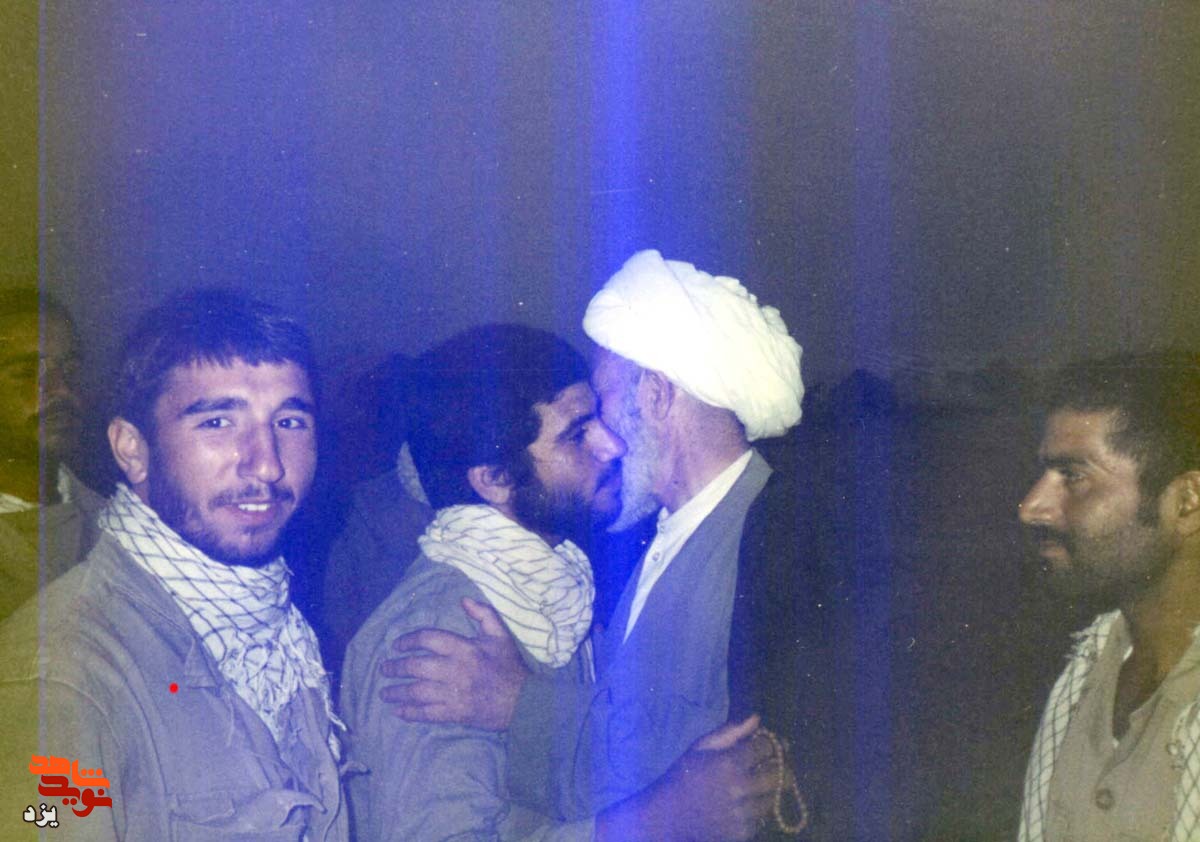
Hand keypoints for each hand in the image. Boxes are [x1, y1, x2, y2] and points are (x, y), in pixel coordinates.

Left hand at [379, 598, 530, 730]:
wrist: (523, 701)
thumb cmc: (510, 666)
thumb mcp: (500, 634)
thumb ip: (483, 614)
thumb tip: (464, 600)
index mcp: (464, 648)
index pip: (428, 639)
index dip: (409, 640)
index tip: (397, 645)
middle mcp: (454, 669)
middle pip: (416, 667)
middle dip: (396, 667)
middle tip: (384, 668)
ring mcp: (453, 693)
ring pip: (417, 692)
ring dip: (398, 692)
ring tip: (385, 692)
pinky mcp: (455, 713)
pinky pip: (427, 713)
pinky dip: (411, 713)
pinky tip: (399, 711)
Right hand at [597, 715, 778, 841]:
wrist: (667, 816)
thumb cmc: (683, 775)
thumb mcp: (701, 747)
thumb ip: (731, 732)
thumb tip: (757, 718)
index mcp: (729, 764)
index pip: (766, 748)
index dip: (771, 743)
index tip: (769, 743)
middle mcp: (740, 789)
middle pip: (779, 775)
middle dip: (780, 766)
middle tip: (775, 763)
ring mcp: (742, 814)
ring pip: (773, 798)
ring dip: (770, 789)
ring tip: (757, 784)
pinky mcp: (742, 832)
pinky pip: (762, 817)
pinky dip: (758, 809)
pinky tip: (744, 803)